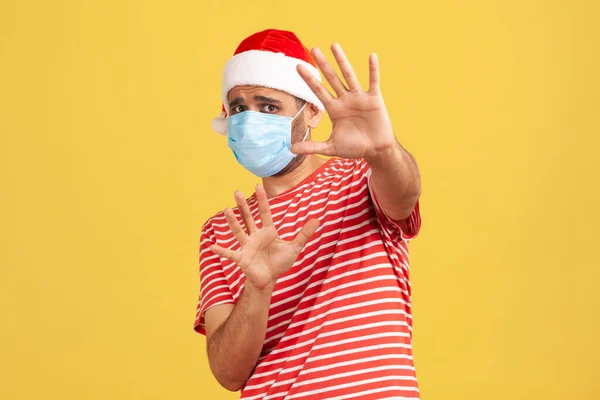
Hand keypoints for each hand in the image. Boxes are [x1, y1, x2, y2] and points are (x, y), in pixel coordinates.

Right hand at [210, 185, 319, 290]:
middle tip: (237, 192)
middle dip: (243, 205)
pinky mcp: (242, 258)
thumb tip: (317, 220)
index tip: (257, 186)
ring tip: (226, 209)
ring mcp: (247, 246)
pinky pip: (230, 254)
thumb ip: (304, 234)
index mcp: (268, 231)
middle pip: (248, 218)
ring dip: (232, 222)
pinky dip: (222, 251)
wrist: (270, 279)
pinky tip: (212, 247)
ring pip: (239, 231)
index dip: (261, 200)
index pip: (264, 212)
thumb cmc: (280, 262)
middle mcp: (255, 236)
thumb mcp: (295, 247)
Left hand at [291, 44, 396, 159]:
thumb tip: (290, 150)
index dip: (309, 79)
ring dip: (342, 61)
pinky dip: (373, 70)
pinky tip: (372, 57)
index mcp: (334, 109)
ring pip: (349, 76)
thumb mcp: (331, 147)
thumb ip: (312, 147)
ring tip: (334, 46)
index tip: (298, 66)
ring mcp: (359, 98)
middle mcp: (345, 100)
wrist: (376, 150)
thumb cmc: (354, 147)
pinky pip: (373, 82)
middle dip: (323, 64)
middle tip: (314, 49)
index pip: (318, 91)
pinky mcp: (374, 99)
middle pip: (331, 79)